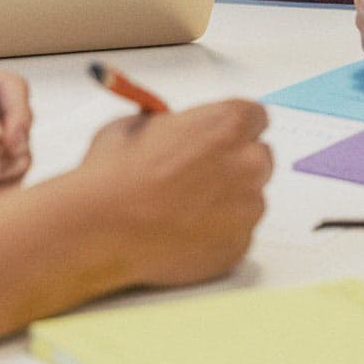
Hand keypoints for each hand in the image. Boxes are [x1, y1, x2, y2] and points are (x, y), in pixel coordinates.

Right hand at [73, 100, 272, 288]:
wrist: (103, 227)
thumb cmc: (115, 175)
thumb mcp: (136, 125)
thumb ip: (167, 125)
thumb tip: (167, 131)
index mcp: (225, 124)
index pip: (255, 117)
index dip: (233, 128)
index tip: (219, 137)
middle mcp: (246, 164)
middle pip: (260, 157)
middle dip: (236, 162)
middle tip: (200, 173)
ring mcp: (246, 209)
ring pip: (250, 199)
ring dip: (228, 200)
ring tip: (183, 207)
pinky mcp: (238, 247)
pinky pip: (239, 234)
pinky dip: (219, 233)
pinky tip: (184, 231)